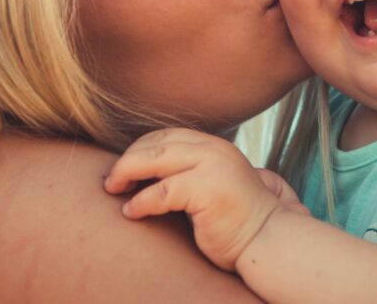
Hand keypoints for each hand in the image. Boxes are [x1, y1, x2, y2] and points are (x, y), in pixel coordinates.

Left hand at [104, 128, 304, 270]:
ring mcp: (212, 166)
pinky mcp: (207, 190)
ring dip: (127, 173)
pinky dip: (140, 202)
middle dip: (127, 159)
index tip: (123, 168)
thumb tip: (143, 174)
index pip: (166, 135)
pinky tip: (130, 212)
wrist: (266, 241)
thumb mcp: (211, 184)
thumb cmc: (234, 221)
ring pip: (155, 159)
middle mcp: (214, 150)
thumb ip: (188, 172)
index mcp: (214, 146)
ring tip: (113, 189)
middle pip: (157, 143)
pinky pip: (161, 192)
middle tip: (110, 180)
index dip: (139, 148)